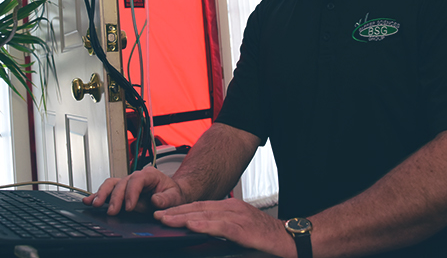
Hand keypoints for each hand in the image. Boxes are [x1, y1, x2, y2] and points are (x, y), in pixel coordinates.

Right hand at [82, 166, 186, 214]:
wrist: (170, 194)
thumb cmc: (172, 193)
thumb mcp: (174, 196)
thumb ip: (166, 198)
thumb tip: (155, 200)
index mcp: (149, 174)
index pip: (136, 180)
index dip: (131, 193)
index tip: (129, 207)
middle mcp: (136, 177)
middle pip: (121, 183)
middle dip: (115, 197)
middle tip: (112, 211)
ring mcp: (127, 183)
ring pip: (111, 184)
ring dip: (102, 194)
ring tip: (95, 204)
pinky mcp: (121, 191)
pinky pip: (108, 190)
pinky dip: (97, 195)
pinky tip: (89, 200)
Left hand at [153, 198, 297, 257]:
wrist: (289, 238)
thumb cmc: (266, 236)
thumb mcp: (240, 229)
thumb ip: (222, 228)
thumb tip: (202, 233)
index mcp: (229, 207)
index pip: (199, 207)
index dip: (180, 210)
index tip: (164, 214)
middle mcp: (231, 208)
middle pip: (198, 208)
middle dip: (176, 212)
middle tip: (157, 216)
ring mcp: (238, 217)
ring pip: (205, 215)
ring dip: (183, 218)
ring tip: (166, 220)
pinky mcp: (244, 229)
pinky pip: (220, 227)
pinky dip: (204, 226)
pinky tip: (192, 226)